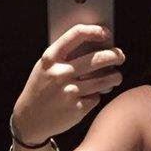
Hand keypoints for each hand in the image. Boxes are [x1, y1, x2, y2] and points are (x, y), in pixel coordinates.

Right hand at [13, 23, 124, 142]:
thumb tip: (97, 45)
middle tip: (120, 56)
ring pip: (105, 79)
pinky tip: (91, 95)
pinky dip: (97, 95)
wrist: (30, 119)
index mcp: (51, 58)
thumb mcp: (45, 67)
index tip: (106, 33)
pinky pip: (97, 97)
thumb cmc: (41, 88)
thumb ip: (64, 56)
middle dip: (115, 55)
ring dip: (115, 77)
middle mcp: (60, 73)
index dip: (95, 31)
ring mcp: (69, 92)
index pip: (76, 35)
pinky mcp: (77, 108)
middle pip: (98, 58)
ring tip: (116, 76)